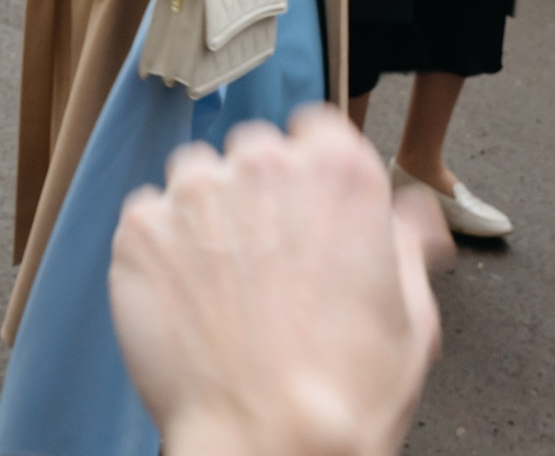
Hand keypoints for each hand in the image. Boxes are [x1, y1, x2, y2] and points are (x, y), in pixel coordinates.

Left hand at [111, 106, 449, 455]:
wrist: (267, 443)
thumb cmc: (345, 393)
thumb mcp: (412, 313)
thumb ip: (406, 241)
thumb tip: (411, 211)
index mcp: (338, 171)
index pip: (314, 129)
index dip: (310, 172)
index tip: (305, 209)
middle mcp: (265, 164)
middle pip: (253, 150)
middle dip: (257, 193)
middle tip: (266, 261)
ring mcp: (196, 193)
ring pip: (196, 176)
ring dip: (206, 214)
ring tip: (221, 283)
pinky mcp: (141, 228)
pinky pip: (148, 215)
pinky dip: (160, 248)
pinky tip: (185, 299)